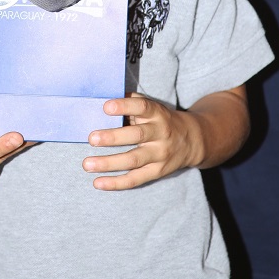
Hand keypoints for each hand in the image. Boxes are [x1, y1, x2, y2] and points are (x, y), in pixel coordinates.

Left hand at [82, 94, 199, 190]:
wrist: (191, 140)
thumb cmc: (160, 119)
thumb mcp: (151, 106)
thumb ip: (131, 101)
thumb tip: (104, 95)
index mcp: (157, 113)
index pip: (142, 107)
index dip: (125, 106)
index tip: (106, 106)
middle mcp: (160, 133)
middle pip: (136, 136)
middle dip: (112, 137)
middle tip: (91, 138)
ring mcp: (159, 154)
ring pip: (133, 160)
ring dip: (109, 163)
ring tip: (87, 164)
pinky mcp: (157, 172)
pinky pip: (135, 179)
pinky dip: (116, 183)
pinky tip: (98, 182)